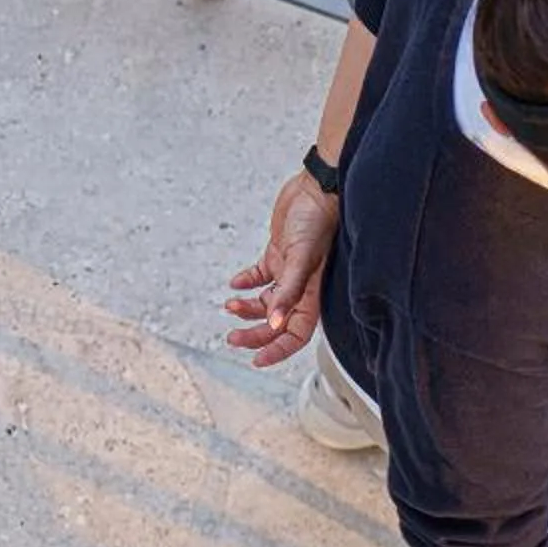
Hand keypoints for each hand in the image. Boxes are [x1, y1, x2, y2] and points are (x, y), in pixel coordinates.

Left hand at [225, 170, 340, 367]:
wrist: (317, 187)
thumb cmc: (317, 220)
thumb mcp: (302, 257)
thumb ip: (289, 291)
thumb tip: (274, 324)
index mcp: (313, 294)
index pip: (296, 334)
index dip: (278, 350)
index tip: (257, 359)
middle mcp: (302, 287)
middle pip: (277, 323)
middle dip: (254, 334)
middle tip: (232, 338)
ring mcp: (289, 271)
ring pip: (267, 302)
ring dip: (247, 309)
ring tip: (230, 305)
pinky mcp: (279, 253)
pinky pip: (261, 275)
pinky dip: (246, 282)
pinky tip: (235, 283)